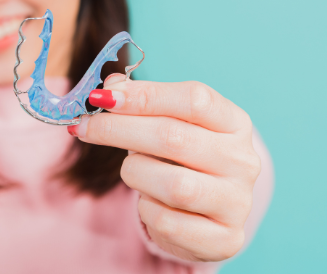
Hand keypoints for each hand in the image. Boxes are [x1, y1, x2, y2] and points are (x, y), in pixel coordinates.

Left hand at [70, 77, 260, 261]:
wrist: (206, 216)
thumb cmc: (181, 161)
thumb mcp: (167, 124)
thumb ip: (141, 102)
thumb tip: (110, 88)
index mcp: (234, 123)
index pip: (194, 99)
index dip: (145, 95)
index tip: (102, 97)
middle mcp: (242, 160)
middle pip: (174, 138)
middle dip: (118, 130)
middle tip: (84, 127)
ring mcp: (237, 202)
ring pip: (172, 184)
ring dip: (135, 173)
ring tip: (132, 170)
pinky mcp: (224, 239)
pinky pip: (167, 222)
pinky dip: (146, 210)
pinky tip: (149, 202)